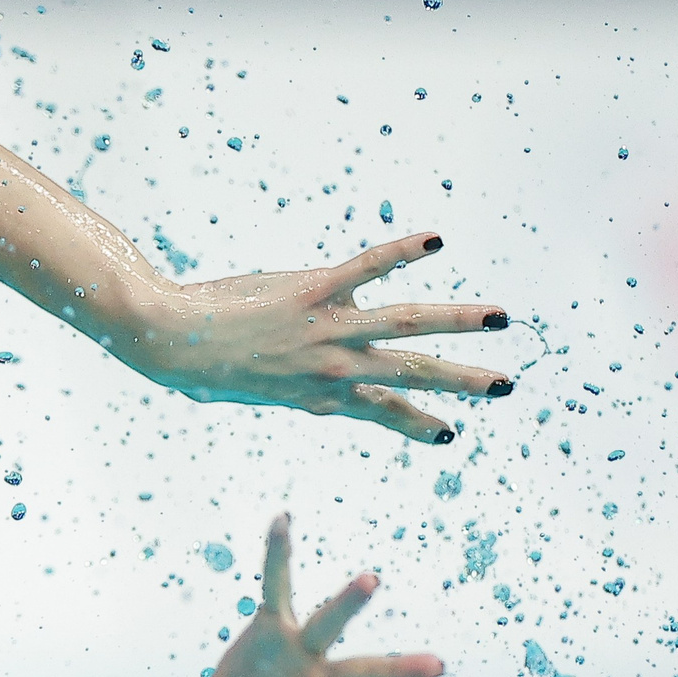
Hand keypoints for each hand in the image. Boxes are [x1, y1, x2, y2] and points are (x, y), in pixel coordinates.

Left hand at [121, 233, 513, 442]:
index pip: (384, 412)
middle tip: (508, 386)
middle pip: (413, 374)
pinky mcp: (313, 290)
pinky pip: (367, 267)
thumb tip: (339, 339)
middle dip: (465, 382)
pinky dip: (403, 252)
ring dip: (459, 321)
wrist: (169, 341)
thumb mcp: (260, 386)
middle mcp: (334, 370)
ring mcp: (327, 330)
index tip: (451, 435)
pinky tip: (437, 240)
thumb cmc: (204, 364)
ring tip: (500, 320)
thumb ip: (301, 376)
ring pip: (408, 324)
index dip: (419, 424)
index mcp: (321, 398)